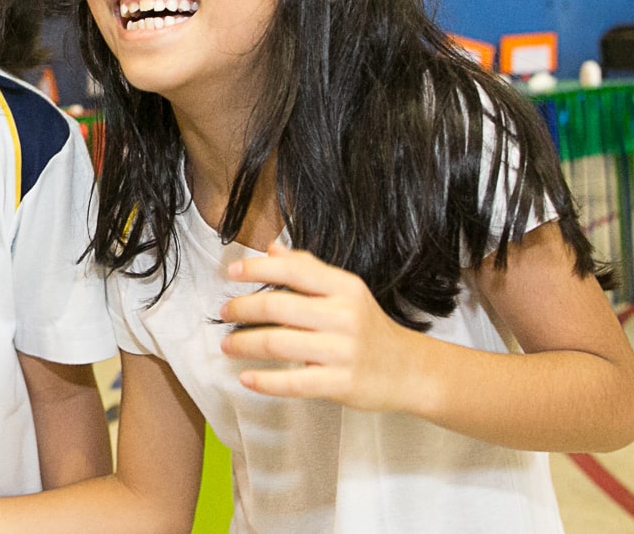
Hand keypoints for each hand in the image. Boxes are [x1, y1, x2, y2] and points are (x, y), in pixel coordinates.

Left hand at [219, 241, 425, 412]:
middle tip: (224, 313)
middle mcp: (344, 315)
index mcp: (344, 287)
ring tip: (227, 345)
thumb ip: (308, 270)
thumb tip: (273, 249)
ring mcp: (343, 351)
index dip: (258, 269)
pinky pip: (294, 382)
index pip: (294, 269)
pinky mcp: (341, 383)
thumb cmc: (368, 328)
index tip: (232, 273)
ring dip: (245, 344)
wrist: (409, 370)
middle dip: (242, 309)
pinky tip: (247, 378)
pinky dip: (265, 381)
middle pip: (278, 306)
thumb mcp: (345, 291)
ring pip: (279, 343)